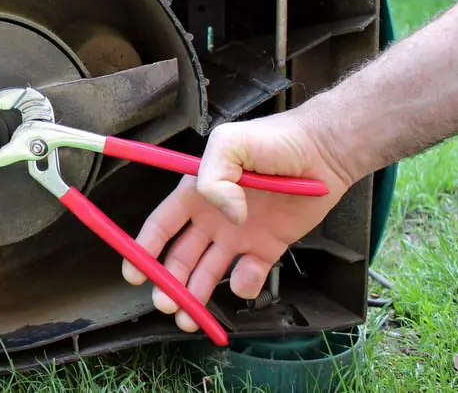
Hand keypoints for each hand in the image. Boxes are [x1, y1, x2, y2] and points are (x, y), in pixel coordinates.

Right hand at [121, 111, 353, 333]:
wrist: (323, 151)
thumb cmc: (274, 139)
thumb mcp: (231, 143)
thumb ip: (215, 176)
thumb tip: (227, 216)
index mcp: (195, 193)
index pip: (162, 225)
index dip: (144, 249)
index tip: (134, 273)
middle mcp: (212, 217)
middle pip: (180, 256)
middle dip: (168, 282)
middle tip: (165, 303)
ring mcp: (239, 234)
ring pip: (207, 273)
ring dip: (195, 295)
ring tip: (187, 318)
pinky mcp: (267, 247)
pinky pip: (249, 275)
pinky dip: (243, 284)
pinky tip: (244, 279)